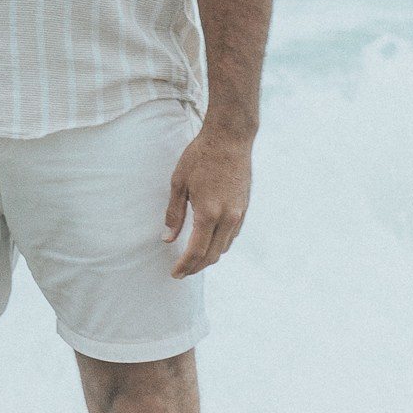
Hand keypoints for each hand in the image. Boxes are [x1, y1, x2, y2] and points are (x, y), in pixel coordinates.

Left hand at [164, 122, 253, 274]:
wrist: (230, 138)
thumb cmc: (201, 156)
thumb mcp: (179, 182)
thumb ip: (174, 213)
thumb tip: (167, 238)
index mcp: (209, 213)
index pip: (197, 251)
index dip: (185, 266)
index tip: (175, 273)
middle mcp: (227, 218)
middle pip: (212, 255)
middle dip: (196, 267)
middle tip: (182, 271)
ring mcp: (239, 214)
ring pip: (224, 247)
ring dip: (209, 257)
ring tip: (193, 259)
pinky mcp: (244, 208)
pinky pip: (232, 235)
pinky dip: (219, 244)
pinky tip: (209, 241)